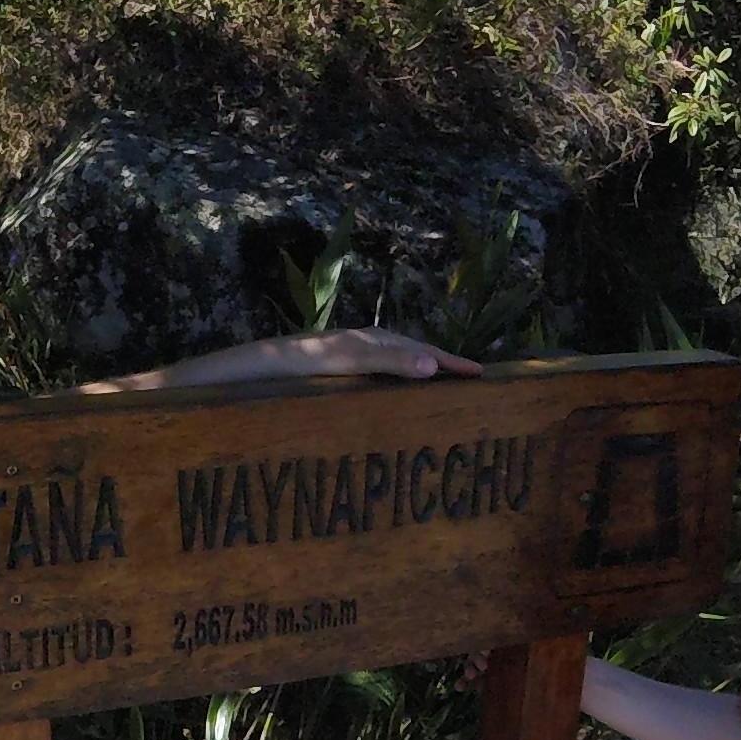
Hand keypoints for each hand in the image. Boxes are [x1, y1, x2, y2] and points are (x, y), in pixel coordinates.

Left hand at [259, 329, 483, 382]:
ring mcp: (352, 358)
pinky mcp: (337, 373)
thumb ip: (391, 361)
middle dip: (442, 366)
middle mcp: (367, 345)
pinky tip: (395, 400)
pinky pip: (379, 377)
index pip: (424, 350)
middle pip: (414, 354)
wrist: (258, 369)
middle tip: (469, 383)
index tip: (482, 374)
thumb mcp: (350, 360)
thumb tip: (434, 365)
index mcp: (375, 339)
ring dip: (420, 377)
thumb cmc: (304, 362)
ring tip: (441, 393)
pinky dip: (398, 386)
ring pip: (397, 366)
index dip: (452, 362)